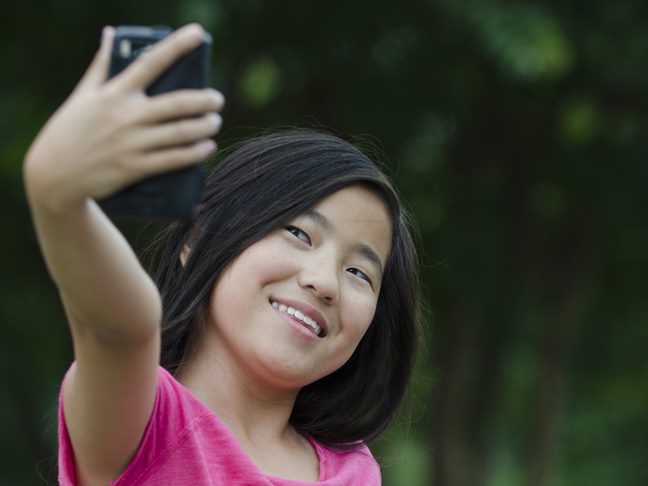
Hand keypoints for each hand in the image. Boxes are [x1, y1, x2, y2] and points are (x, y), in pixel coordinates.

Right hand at [24, 24, 223, 214]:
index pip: (150, 62)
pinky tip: (208, 147)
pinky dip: (195, 153)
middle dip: (205, 100)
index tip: (197, 32)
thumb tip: (111, 33)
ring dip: (205, 126)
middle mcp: (125, 116)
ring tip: (215, 122)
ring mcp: (131, 143)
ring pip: (180, 133)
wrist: (54, 174)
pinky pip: (173, 159)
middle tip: (217, 100)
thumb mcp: (82, 95)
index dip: (176, 46)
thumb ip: (102, 65)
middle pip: (177, 103)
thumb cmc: (70, 130)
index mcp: (114, 93)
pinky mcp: (134, 167)